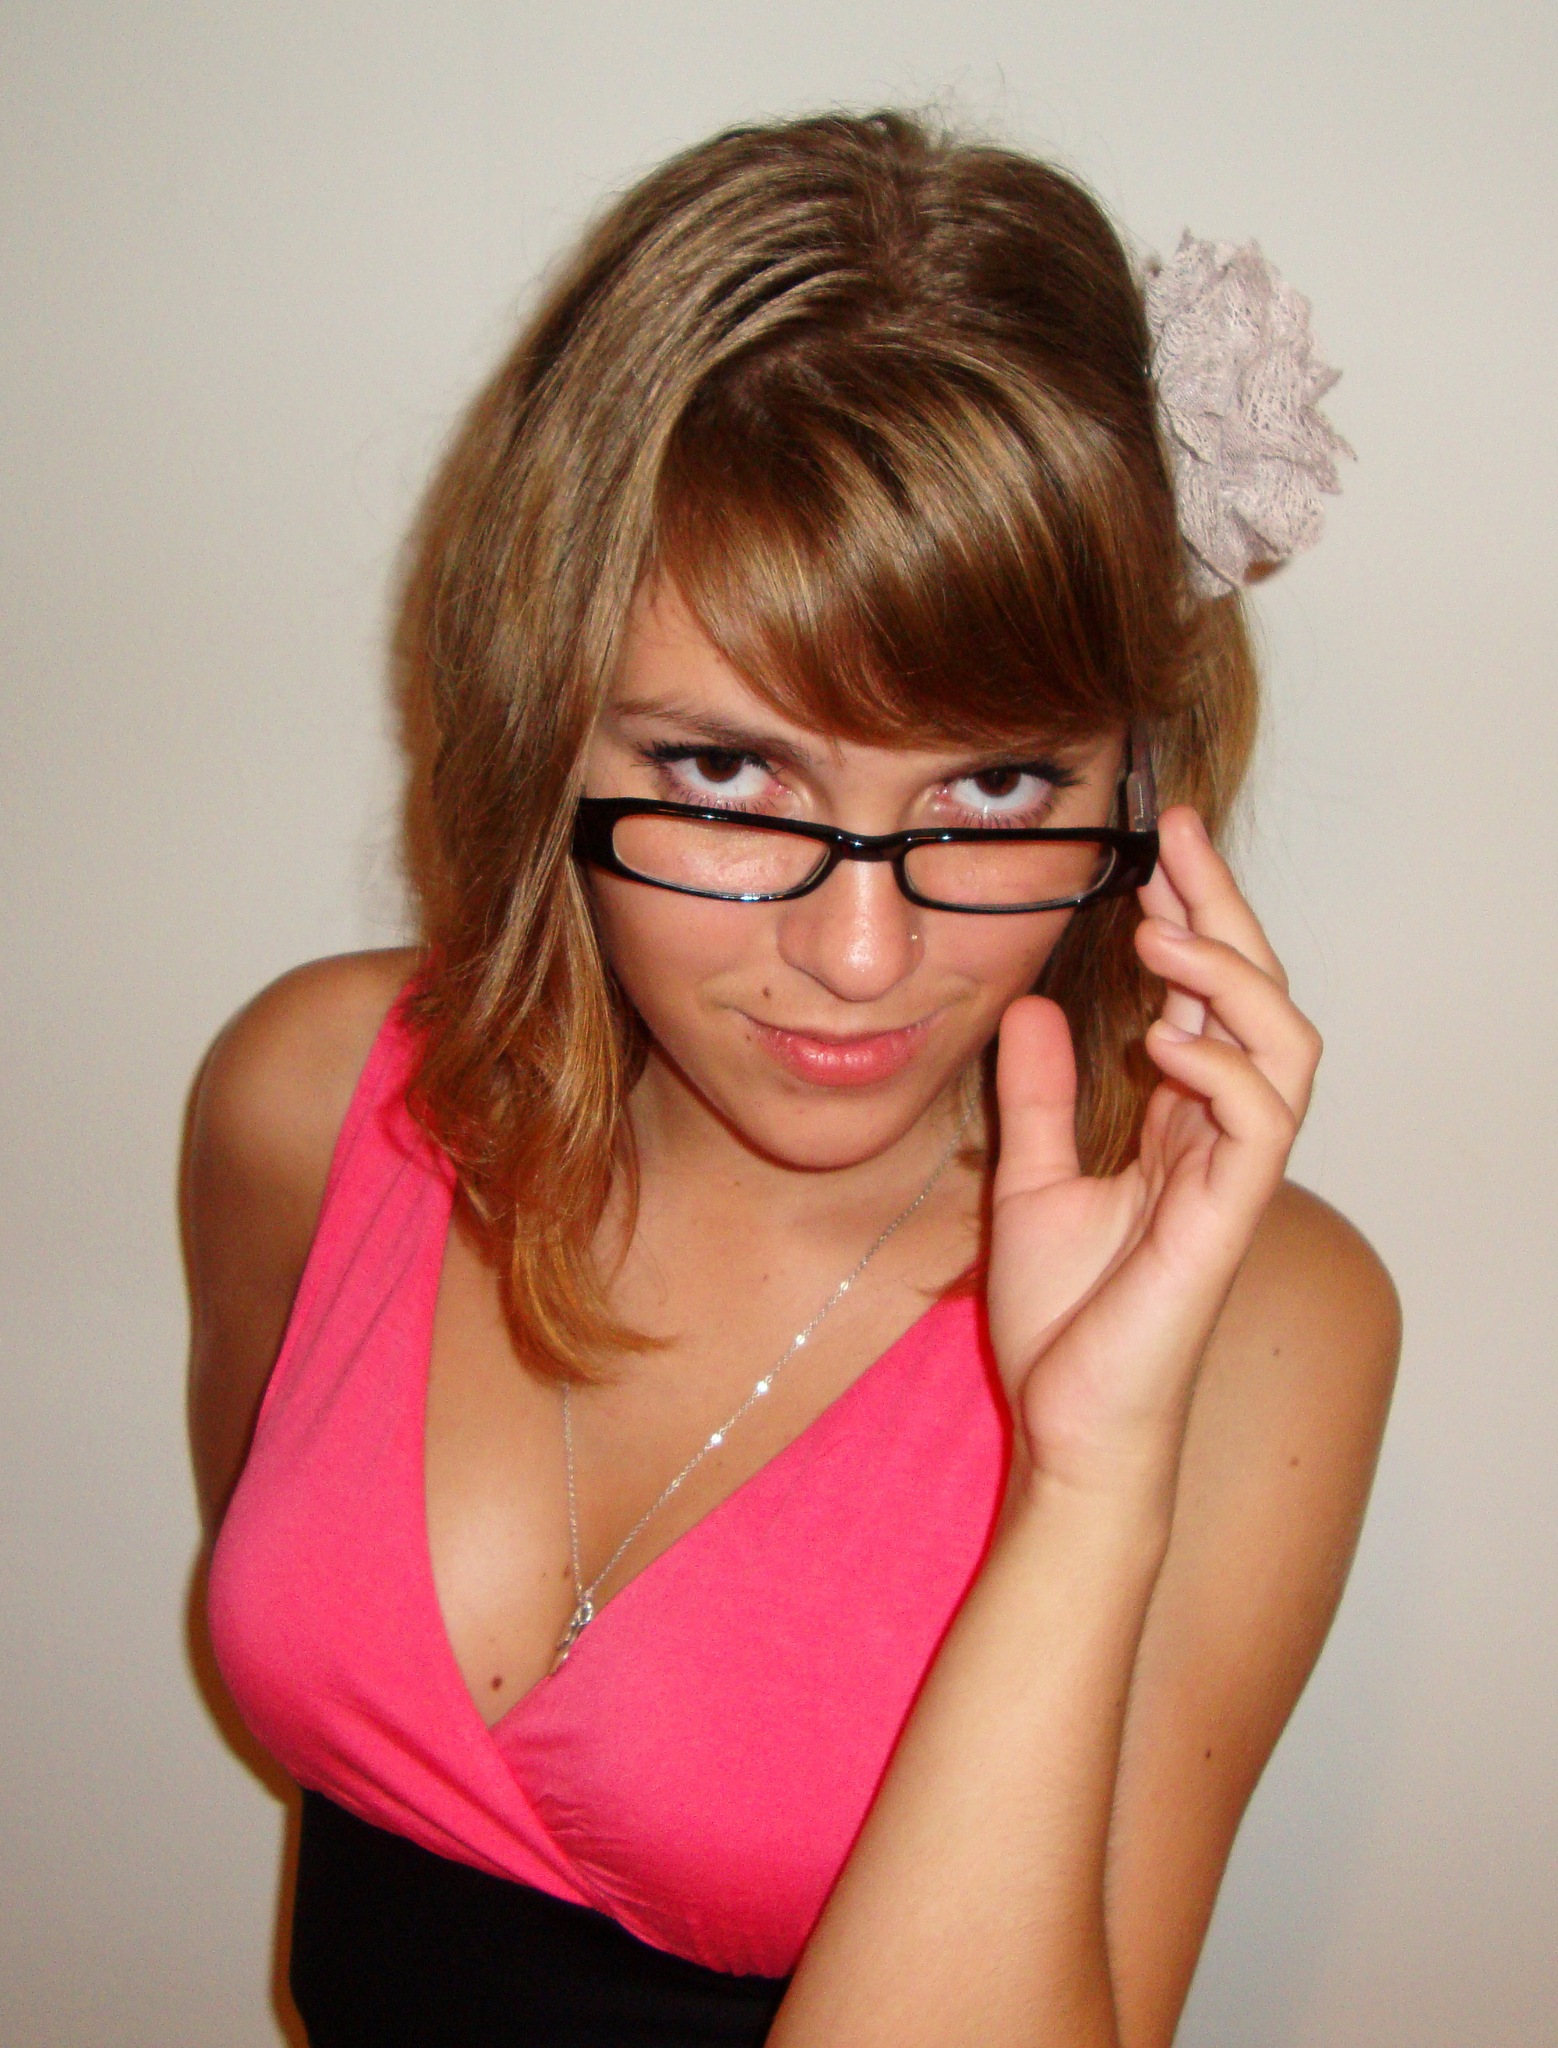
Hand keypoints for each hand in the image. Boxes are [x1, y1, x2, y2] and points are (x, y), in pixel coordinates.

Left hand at [984, 806, 1320, 1502]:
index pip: (1208, 998)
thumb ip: (1040, 1096)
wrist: (1068, 1424)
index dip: (1195, 917)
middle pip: (1258, 999)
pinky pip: (1260, 1124)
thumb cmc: (1063, 1319)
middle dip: (1224, 911)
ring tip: (1162, 930)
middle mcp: (1218, 1138)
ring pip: (1286, 1047)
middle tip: (1176, 838)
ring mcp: (1231, 1177)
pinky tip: (1162, 1039)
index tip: (1155, 845)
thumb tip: (1033, 1006)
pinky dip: (1221, 1068)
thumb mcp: (1029, 1180)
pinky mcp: (1225, 1222)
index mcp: (1179, 1122)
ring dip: (1231, 978)